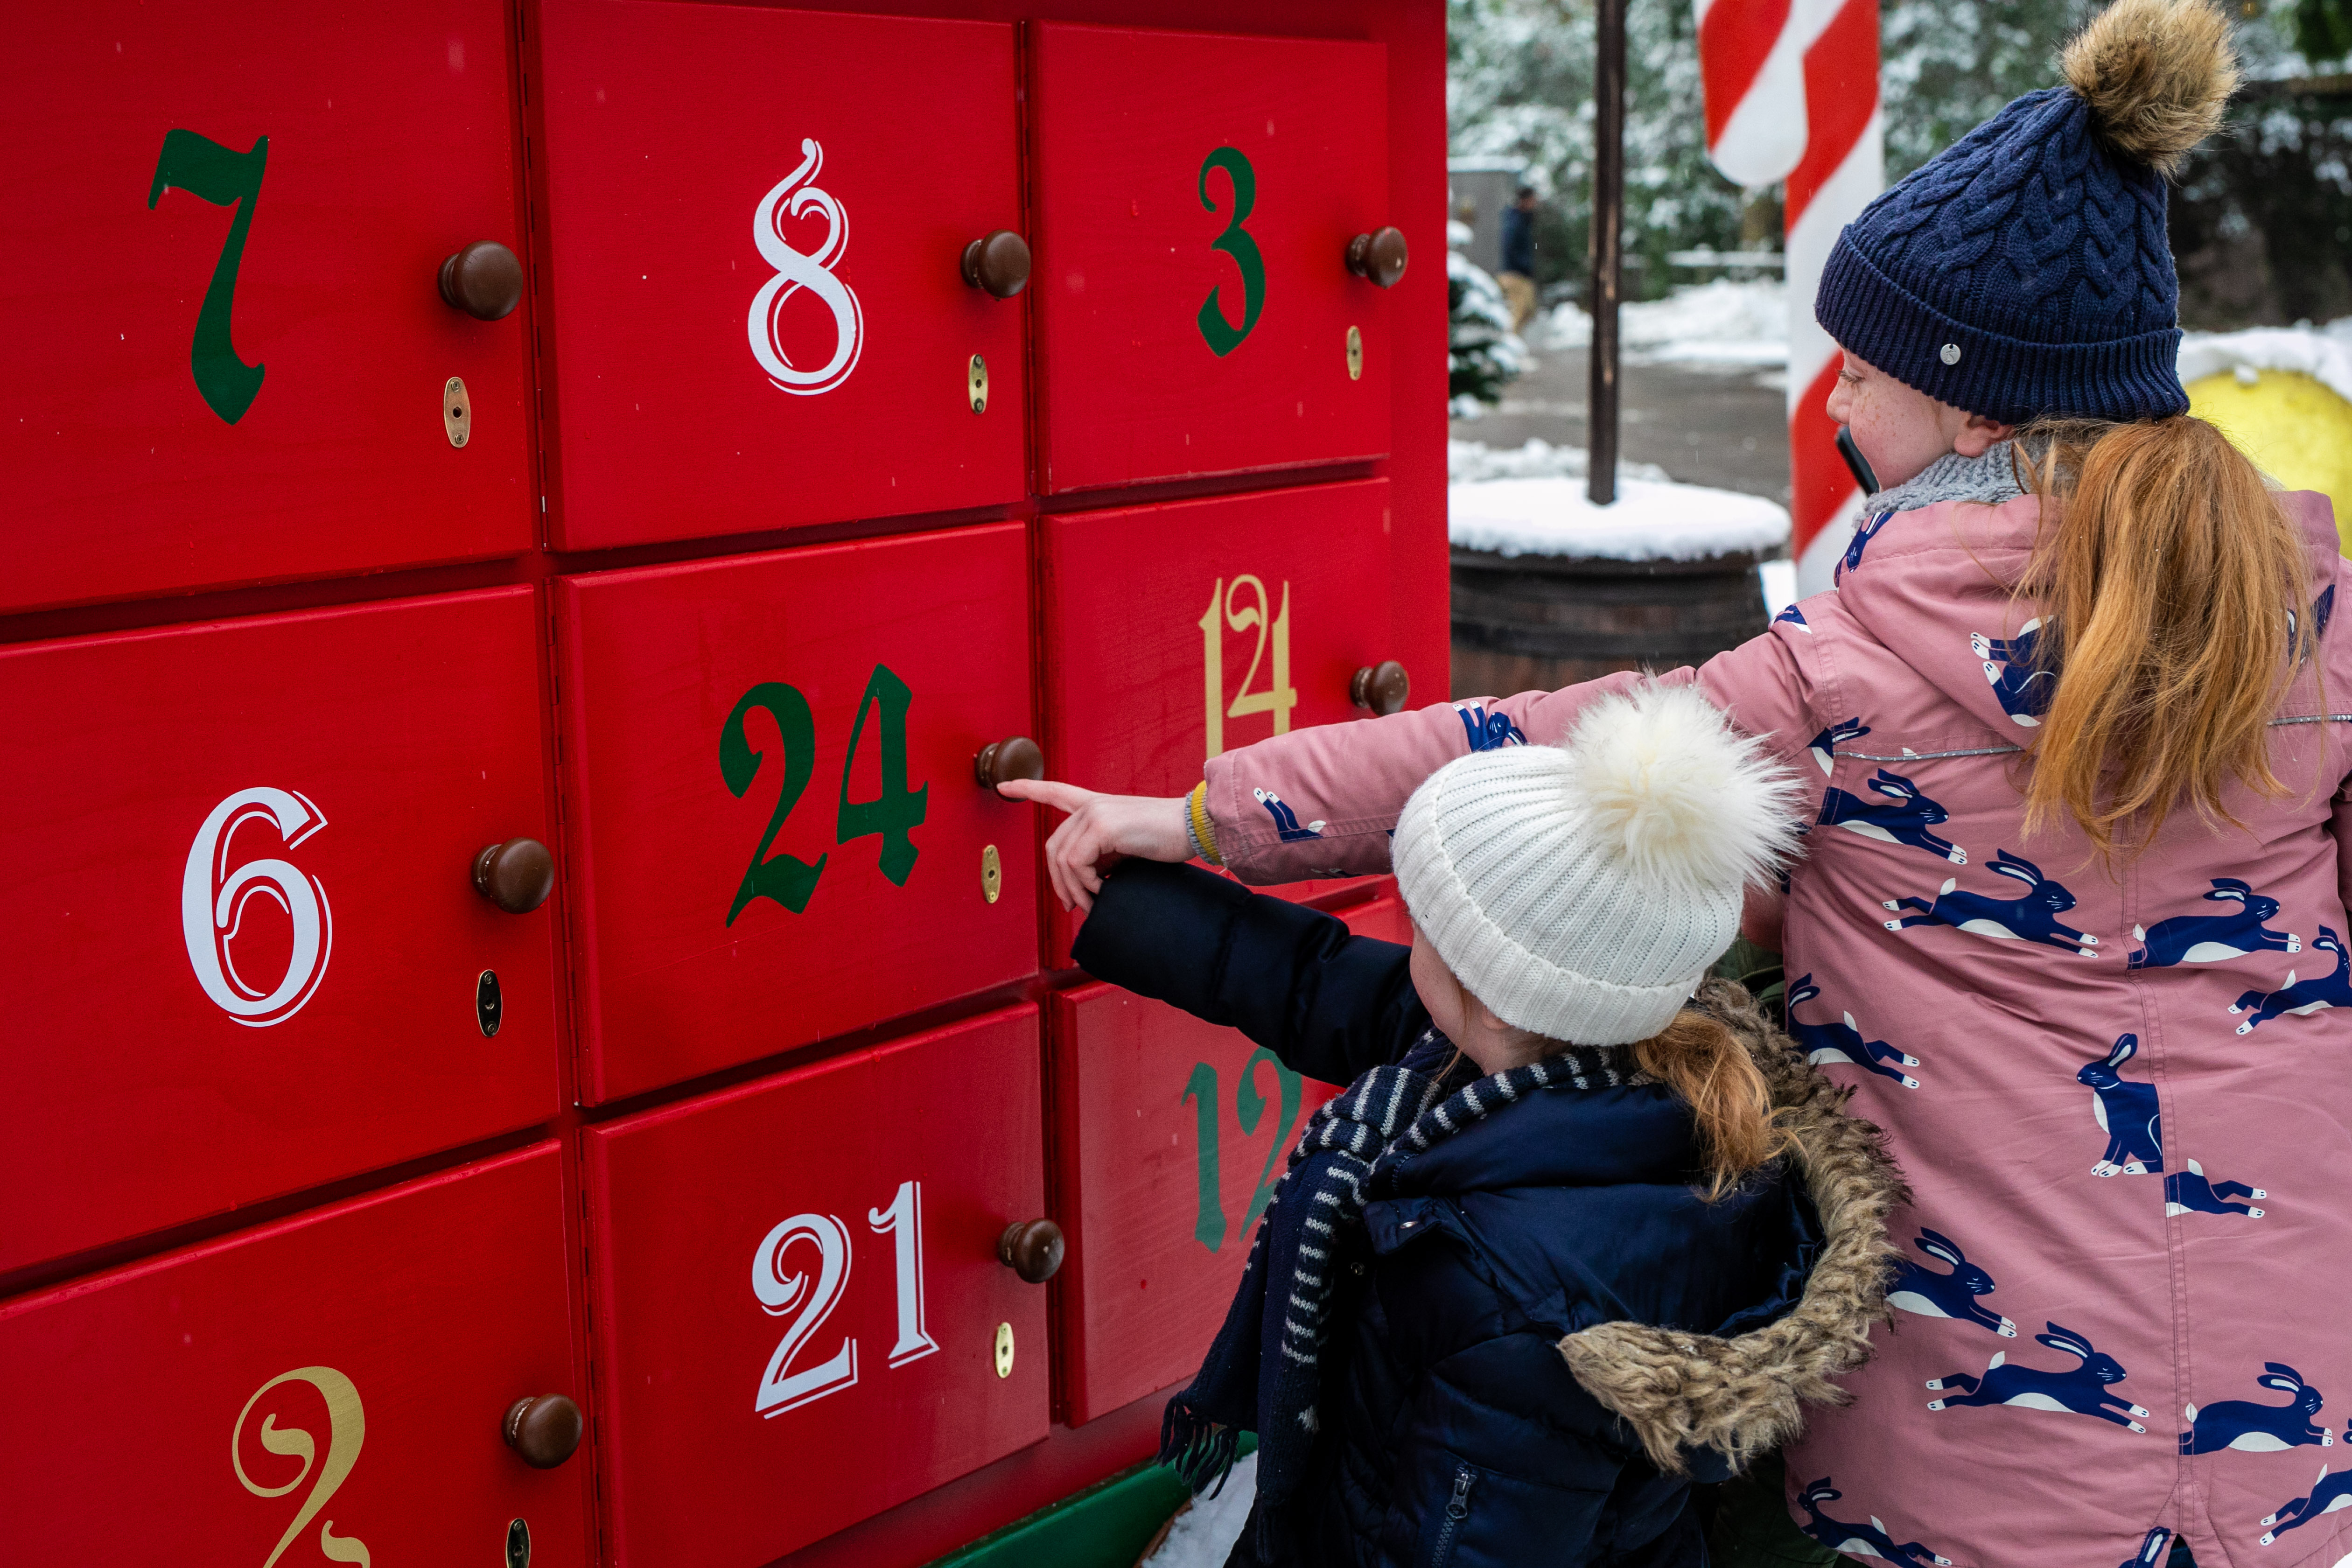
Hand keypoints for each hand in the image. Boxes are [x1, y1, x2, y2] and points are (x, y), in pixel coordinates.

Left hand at [993, 779, 1192, 912]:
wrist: (1194, 827)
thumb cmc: (1167, 839)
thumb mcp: (1127, 846)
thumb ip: (1102, 855)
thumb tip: (1085, 886)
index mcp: (1096, 804)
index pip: (1055, 791)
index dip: (1027, 787)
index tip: (1004, 785)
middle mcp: (1092, 804)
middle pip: (1053, 845)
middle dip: (1058, 881)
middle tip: (1074, 905)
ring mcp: (1096, 812)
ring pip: (1062, 859)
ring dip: (1075, 889)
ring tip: (1094, 902)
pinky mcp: (1103, 825)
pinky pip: (1078, 864)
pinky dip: (1087, 884)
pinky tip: (1104, 890)